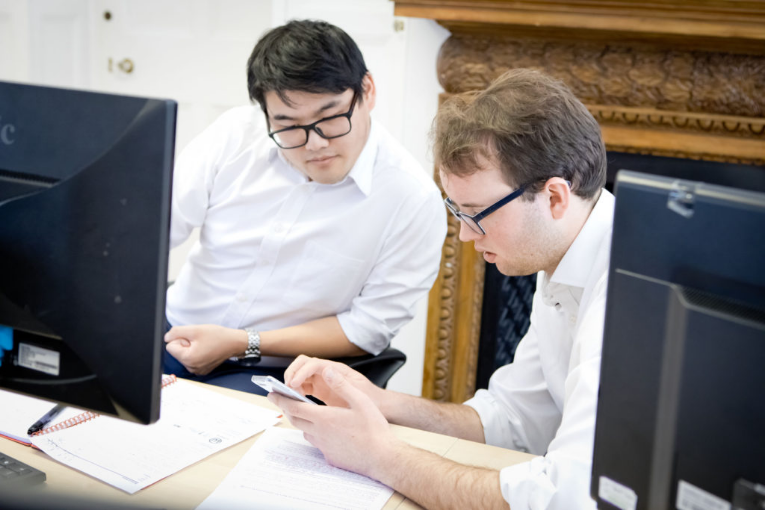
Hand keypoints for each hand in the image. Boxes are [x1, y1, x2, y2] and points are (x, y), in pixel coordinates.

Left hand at [164, 324, 245, 374]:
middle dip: (186, 344)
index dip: (181, 339)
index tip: (194, 338)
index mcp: (188, 359)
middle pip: (177, 352)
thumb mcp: (195, 329)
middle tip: (200, 341)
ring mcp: (197, 370)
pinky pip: (192, 359)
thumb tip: (166, 337)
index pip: (170, 346)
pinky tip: (206, 349)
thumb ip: (176, 332)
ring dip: (191, 348)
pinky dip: (197, 353)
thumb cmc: (218, 336)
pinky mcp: (202, 369)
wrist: (234, 342)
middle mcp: (192, 368)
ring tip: (204, 344)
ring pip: (184, 355)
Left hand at [269, 365, 400, 477]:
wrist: (382, 458)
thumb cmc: (374, 429)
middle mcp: (319, 433)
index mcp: (324, 418)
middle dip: (287, 408)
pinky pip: (316, 442)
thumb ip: (342, 385)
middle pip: (295, 419)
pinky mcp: (330, 456)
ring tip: (306, 412)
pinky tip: (326, 430)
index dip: (280, 399)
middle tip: (284, 400)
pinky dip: (314, 433)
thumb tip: (328, 371)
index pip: (294, 407)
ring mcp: (324, 446)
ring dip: (301, 420)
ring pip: (305, 431)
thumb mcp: (360, 401)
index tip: (271, 394)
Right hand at [284, 355, 383, 408]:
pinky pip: (303, 386)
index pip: (313, 363)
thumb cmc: (371, 400)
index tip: (293, 385)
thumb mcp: (358, 393)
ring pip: (300, 374)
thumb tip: (326, 370)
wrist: (379, 408)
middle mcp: (327, 372)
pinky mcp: (320, 390)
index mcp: (336, 370)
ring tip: (290, 397)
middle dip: (291, 373)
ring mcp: (323, 380)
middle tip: (286, 390)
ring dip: (292, 382)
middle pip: (302, 364)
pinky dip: (296, 391)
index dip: (301, 372)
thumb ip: (342, 382)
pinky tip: (296, 402)